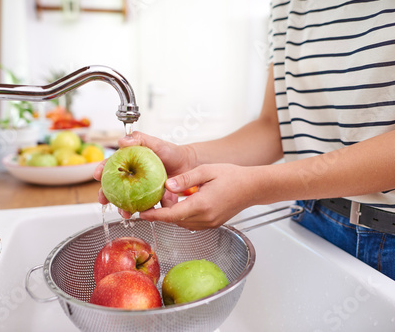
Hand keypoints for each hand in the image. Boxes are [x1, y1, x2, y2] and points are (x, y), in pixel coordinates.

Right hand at [94, 131, 195, 217]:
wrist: (188, 164)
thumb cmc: (171, 152)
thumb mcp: (155, 143)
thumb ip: (140, 139)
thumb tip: (122, 141)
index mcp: (129, 161)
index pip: (111, 165)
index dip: (101, 170)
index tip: (97, 175)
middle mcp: (132, 176)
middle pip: (114, 186)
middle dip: (106, 195)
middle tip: (103, 200)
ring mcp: (141, 188)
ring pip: (127, 199)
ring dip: (123, 208)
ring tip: (124, 213)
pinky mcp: (151, 198)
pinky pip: (145, 206)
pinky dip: (144, 212)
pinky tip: (142, 215)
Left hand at [139, 163, 259, 229]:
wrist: (253, 187)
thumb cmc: (232, 176)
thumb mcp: (206, 171)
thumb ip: (185, 179)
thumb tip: (167, 185)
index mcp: (202, 205)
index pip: (172, 215)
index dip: (154, 215)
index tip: (141, 213)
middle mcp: (205, 218)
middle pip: (175, 220)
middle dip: (162, 211)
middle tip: (156, 197)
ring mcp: (209, 223)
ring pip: (182, 223)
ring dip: (173, 213)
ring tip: (169, 198)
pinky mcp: (212, 224)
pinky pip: (191, 223)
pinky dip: (183, 215)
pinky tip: (183, 202)